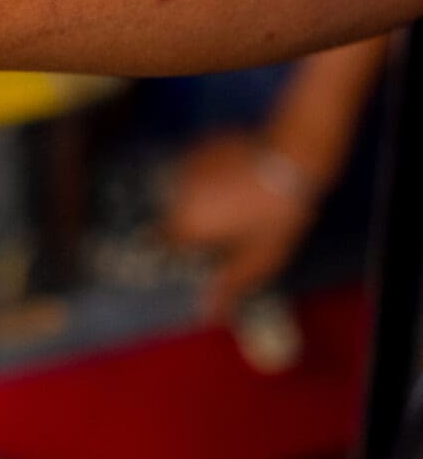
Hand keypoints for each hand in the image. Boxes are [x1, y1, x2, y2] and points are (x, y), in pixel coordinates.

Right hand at [160, 130, 319, 318]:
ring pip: (186, 190)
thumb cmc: (276, 213)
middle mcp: (177, 196)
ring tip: (238, 196)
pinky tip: (238, 173)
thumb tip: (206, 314)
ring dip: (202, 195)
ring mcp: (188, 166)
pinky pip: (199, 166)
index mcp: (186, 227)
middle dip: (197, 222)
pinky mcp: (203, 144)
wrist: (294, 156)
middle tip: (234, 222)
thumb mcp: (257, 258)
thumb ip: (228, 286)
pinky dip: (212, 172)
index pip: (165, 245)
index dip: (186, 248)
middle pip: (175, 216)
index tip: (209, 246)